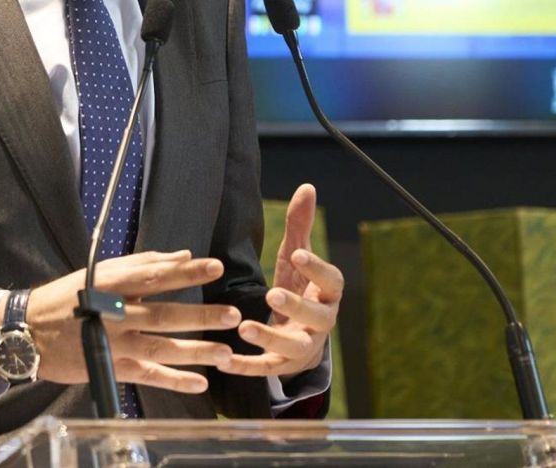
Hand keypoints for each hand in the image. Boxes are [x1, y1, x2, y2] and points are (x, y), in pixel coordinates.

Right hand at [0, 250, 242, 394]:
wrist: (29, 331)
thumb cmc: (69, 296)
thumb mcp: (100, 271)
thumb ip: (143, 263)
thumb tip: (183, 255)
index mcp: (112, 284)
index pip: (154, 276)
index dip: (185, 271)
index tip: (215, 266)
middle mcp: (115, 314)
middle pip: (163, 314)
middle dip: (199, 315)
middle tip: (231, 314)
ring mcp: (114, 344)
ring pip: (160, 348)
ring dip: (195, 351)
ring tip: (225, 352)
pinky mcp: (111, 368)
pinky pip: (148, 376)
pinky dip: (174, 380)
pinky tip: (200, 382)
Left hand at [221, 184, 343, 379]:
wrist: (300, 337)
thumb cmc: (299, 287)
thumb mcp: (297, 258)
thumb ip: (300, 226)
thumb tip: (307, 187)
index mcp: (327, 293)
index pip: (332, 281)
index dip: (317, 268)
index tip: (298, 253)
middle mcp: (320, 321)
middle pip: (317, 316)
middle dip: (297, 307)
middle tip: (273, 294)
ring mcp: (302, 346)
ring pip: (292, 346)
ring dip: (269, 338)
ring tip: (243, 328)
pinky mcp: (282, 365)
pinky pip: (266, 368)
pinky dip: (245, 366)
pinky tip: (223, 359)